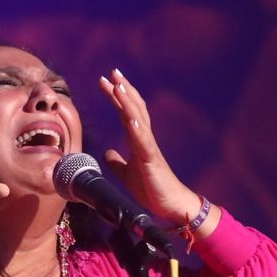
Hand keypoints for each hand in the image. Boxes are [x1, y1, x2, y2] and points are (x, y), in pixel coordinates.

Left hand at [96, 68, 208, 227]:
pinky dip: (137, 128)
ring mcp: (149, 148)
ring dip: (128, 102)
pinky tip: (130, 117)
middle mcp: (145, 139)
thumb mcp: (127, 174)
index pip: (127, 112)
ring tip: (119, 86)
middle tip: (112, 72)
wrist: (170, 205)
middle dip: (123, 90)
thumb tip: (107, 153)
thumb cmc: (152, 189)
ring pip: (138, 119)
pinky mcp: (152, 160)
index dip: (117, 96)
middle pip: (134, 109)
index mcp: (138, 141)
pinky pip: (144, 142)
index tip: (106, 81)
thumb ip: (118, 163)